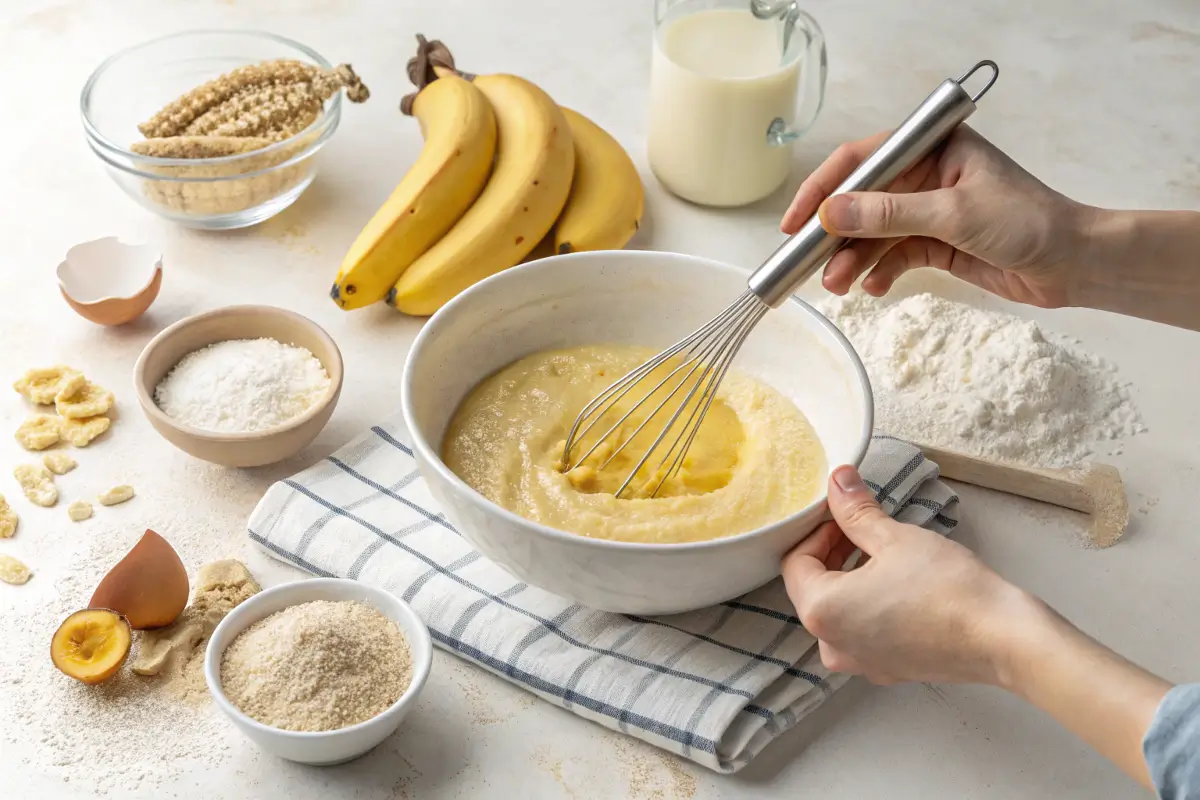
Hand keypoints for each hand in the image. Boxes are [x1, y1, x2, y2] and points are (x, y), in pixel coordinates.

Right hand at [781, 126, 1090, 307]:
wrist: (1074, 264)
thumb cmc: (1027, 222)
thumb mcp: (954, 214)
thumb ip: (890, 214)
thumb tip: (830, 213)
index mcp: (932, 148)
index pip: (863, 160)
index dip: (824, 189)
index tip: (796, 222)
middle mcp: (925, 175)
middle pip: (861, 201)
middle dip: (835, 234)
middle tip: (808, 264)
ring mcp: (928, 211)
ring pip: (874, 234)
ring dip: (852, 259)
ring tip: (836, 286)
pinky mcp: (935, 243)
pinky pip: (893, 256)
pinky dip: (878, 272)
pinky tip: (872, 288)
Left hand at [785, 466, 1172, 790]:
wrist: (1002, 638)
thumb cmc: (948, 588)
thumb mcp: (894, 538)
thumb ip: (855, 511)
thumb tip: (837, 481)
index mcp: (821, 611)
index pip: (796, 562)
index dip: (818, 531)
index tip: (843, 513)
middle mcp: (831, 644)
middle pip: (813, 587)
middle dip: (832, 552)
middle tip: (862, 526)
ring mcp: (858, 662)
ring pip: (838, 609)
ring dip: (851, 576)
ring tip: (884, 550)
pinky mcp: (886, 669)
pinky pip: (862, 631)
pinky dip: (869, 604)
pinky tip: (898, 583)